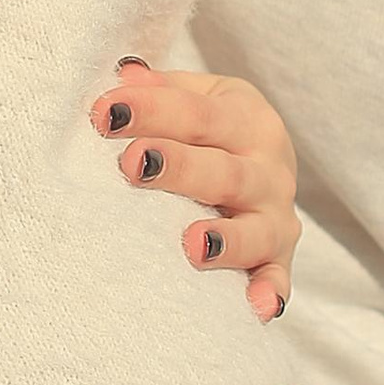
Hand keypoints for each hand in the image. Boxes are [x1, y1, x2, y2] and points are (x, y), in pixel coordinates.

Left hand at [89, 60, 300, 319]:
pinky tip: (259, 309)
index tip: (104, 112)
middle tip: (133, 165)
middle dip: (180, 167)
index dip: (151, 110)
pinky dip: (271, 293)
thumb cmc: (212, 131)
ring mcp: (276, 217)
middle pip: (224, 170)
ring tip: (194, 244)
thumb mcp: (197, 99)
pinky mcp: (279, 260)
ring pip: (256, 229)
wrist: (267, 165)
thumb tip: (123, 75)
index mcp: (245, 118)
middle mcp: (268, 168)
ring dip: (227, 239)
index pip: (197, 113)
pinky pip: (278, 279)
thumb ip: (161, 91)